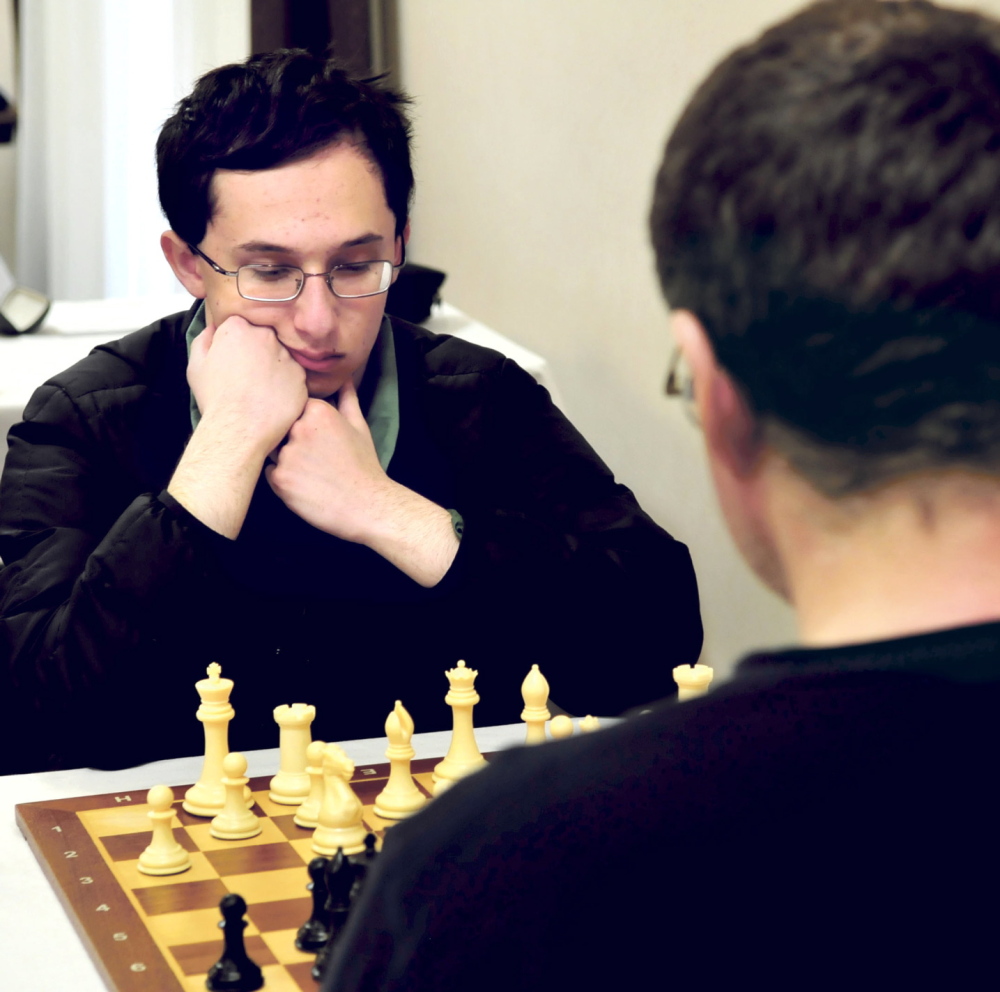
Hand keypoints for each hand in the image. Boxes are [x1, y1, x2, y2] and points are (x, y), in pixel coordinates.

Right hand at [187, 315, 306, 458]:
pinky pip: (293, 376)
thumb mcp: (196, 365)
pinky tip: (273, 399)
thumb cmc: (215, 398)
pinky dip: (285, 385)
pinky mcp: (301, 376)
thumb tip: (214, 329)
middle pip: (263, 337)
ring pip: (280, 356)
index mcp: (238, 328)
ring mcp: (287, 356)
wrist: (239, 429)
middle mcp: (266, 336)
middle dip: (257, 351)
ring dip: (273, 368)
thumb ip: (204, 339)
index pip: (240, 325)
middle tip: (247, 375)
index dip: (235, 342)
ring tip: (259, 390)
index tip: (232, 358)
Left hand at [265, 379, 459, 584]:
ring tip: (311, 473)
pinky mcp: (279, 478)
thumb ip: (347, 399)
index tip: (316, 438)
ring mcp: (286, 453)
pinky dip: (282, 479)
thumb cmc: (364, 466)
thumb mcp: (359, 427)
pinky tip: (304, 485)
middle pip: (280, 427)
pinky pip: (269, 472)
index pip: (294, 407)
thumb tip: (345, 378)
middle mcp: (298, 428)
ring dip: (286, 459)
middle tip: (313, 458)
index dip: (302, 422)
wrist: (367, 505)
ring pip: (273, 450)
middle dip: (291, 439)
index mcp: (318, 411)